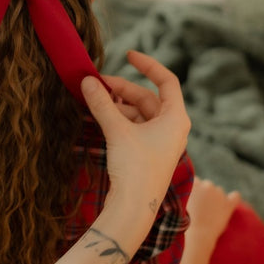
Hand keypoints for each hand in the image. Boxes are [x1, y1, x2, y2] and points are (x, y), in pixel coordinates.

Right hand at [81, 50, 190, 213]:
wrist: (134, 209)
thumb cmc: (135, 169)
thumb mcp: (117, 131)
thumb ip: (102, 103)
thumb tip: (86, 81)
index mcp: (176, 118)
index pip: (166, 80)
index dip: (148, 64)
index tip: (128, 54)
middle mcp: (173, 127)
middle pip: (147, 97)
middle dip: (122, 88)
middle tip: (96, 83)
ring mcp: (161, 141)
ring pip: (139, 112)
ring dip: (117, 104)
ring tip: (93, 99)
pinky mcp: (149, 153)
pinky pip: (134, 126)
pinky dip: (118, 118)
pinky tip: (100, 116)